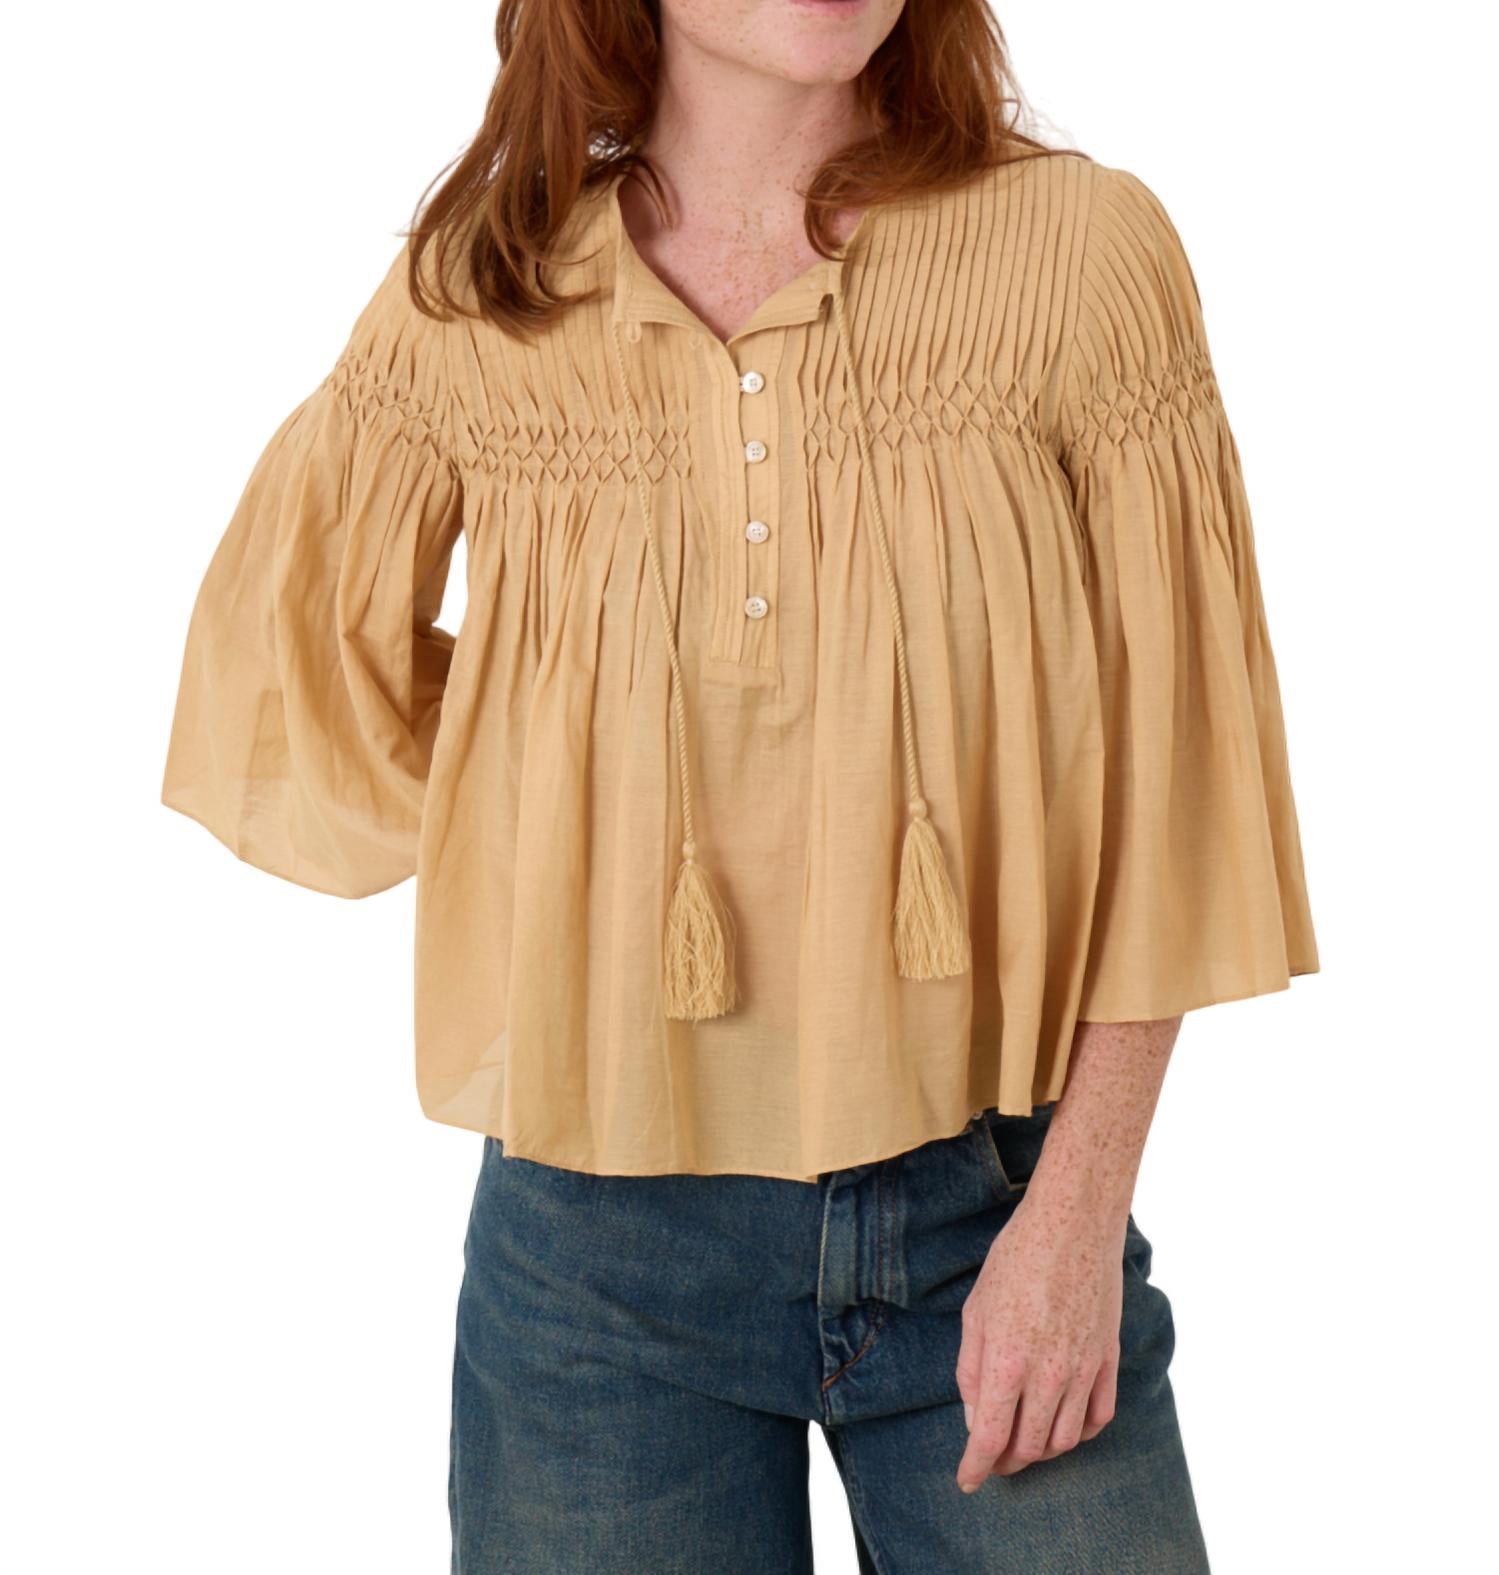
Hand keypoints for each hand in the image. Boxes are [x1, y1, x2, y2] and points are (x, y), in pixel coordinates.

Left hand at [954, 1191, 1124, 1487]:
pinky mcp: (1109, 1359)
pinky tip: (1063, 1425)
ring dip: (1041, 1451)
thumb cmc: (1016, 1259)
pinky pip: (1099, 1417)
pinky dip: (1080, 1432)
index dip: (976, 1467)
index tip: (968, 1481)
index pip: (991, 1437)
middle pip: (1029, 1447)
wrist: (1074, 1223)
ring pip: (1065, 1440)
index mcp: (1008, 1361)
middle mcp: (1049, 1375)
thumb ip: (972, 1370)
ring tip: (1023, 1441)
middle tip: (992, 1456)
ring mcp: (1084, 1370)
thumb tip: (976, 1418)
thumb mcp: (976, 1310)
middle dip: (1007, 1461)